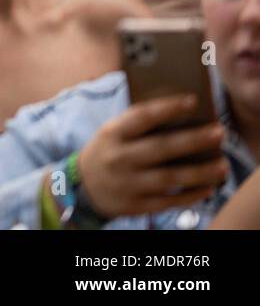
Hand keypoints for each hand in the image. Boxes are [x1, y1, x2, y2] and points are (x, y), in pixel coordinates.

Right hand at [76, 95, 227, 218]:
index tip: (192, 101)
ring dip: (199, 172)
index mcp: (112, 134)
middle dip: (193, 140)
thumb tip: (178, 114)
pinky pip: (168, 201)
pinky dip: (191, 195)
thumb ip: (137, 124)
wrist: (82, 187)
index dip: (167, 108)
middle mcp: (120, 158)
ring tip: (223, 166)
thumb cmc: (107, 151)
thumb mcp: (111, 133)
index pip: (141, 117)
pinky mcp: (136, 205)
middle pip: (161, 148)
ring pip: (169, 177)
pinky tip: (208, 188)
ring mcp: (128, 183)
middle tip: (219, 132)